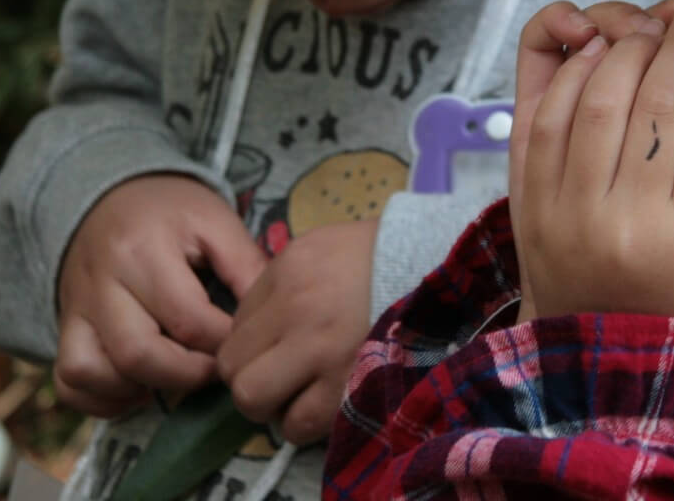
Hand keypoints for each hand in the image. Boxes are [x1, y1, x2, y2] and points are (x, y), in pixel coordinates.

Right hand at [56, 174, 267, 416]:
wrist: (111, 195)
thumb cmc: (172, 210)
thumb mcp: (216, 221)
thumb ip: (247, 266)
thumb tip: (274, 315)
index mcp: (143, 251)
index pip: (187, 319)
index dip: (223, 342)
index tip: (248, 343)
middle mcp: (100, 283)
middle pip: (136, 354)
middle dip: (186, 375)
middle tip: (217, 369)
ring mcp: (75, 308)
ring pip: (90, 372)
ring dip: (139, 388)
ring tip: (178, 377)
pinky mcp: (64, 327)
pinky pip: (68, 381)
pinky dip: (101, 398)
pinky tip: (140, 387)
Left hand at [216, 218, 378, 445]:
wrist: (440, 267)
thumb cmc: (380, 258)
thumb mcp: (319, 249)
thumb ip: (278, 285)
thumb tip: (251, 331)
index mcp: (288, 272)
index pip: (234, 328)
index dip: (252, 345)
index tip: (276, 347)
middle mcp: (297, 310)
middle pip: (233, 366)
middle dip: (251, 376)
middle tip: (279, 375)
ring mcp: (322, 350)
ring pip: (253, 399)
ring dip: (272, 403)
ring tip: (299, 392)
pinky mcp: (348, 385)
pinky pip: (298, 424)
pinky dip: (303, 420)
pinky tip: (323, 402)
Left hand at [511, 0, 673, 329]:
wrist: (613, 362)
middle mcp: (628, 221)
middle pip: (657, 98)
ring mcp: (570, 213)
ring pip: (598, 97)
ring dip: (626, 43)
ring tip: (651, 21)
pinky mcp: (530, 206)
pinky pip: (544, 118)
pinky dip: (570, 73)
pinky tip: (597, 47)